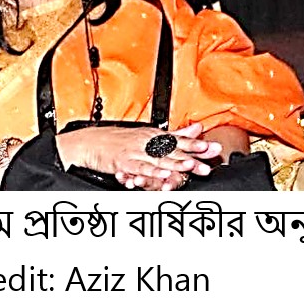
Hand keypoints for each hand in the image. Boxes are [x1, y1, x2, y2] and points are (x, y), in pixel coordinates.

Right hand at [56, 123, 220, 190]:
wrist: (90, 143)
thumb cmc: (119, 141)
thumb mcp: (149, 135)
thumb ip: (175, 134)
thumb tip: (197, 128)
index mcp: (154, 136)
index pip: (180, 140)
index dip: (197, 144)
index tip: (213, 147)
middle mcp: (147, 142)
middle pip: (174, 148)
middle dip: (192, 154)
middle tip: (209, 159)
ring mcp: (136, 151)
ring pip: (159, 158)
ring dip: (176, 162)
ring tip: (191, 166)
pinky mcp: (124, 161)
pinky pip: (140, 167)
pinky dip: (152, 171)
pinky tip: (162, 175)